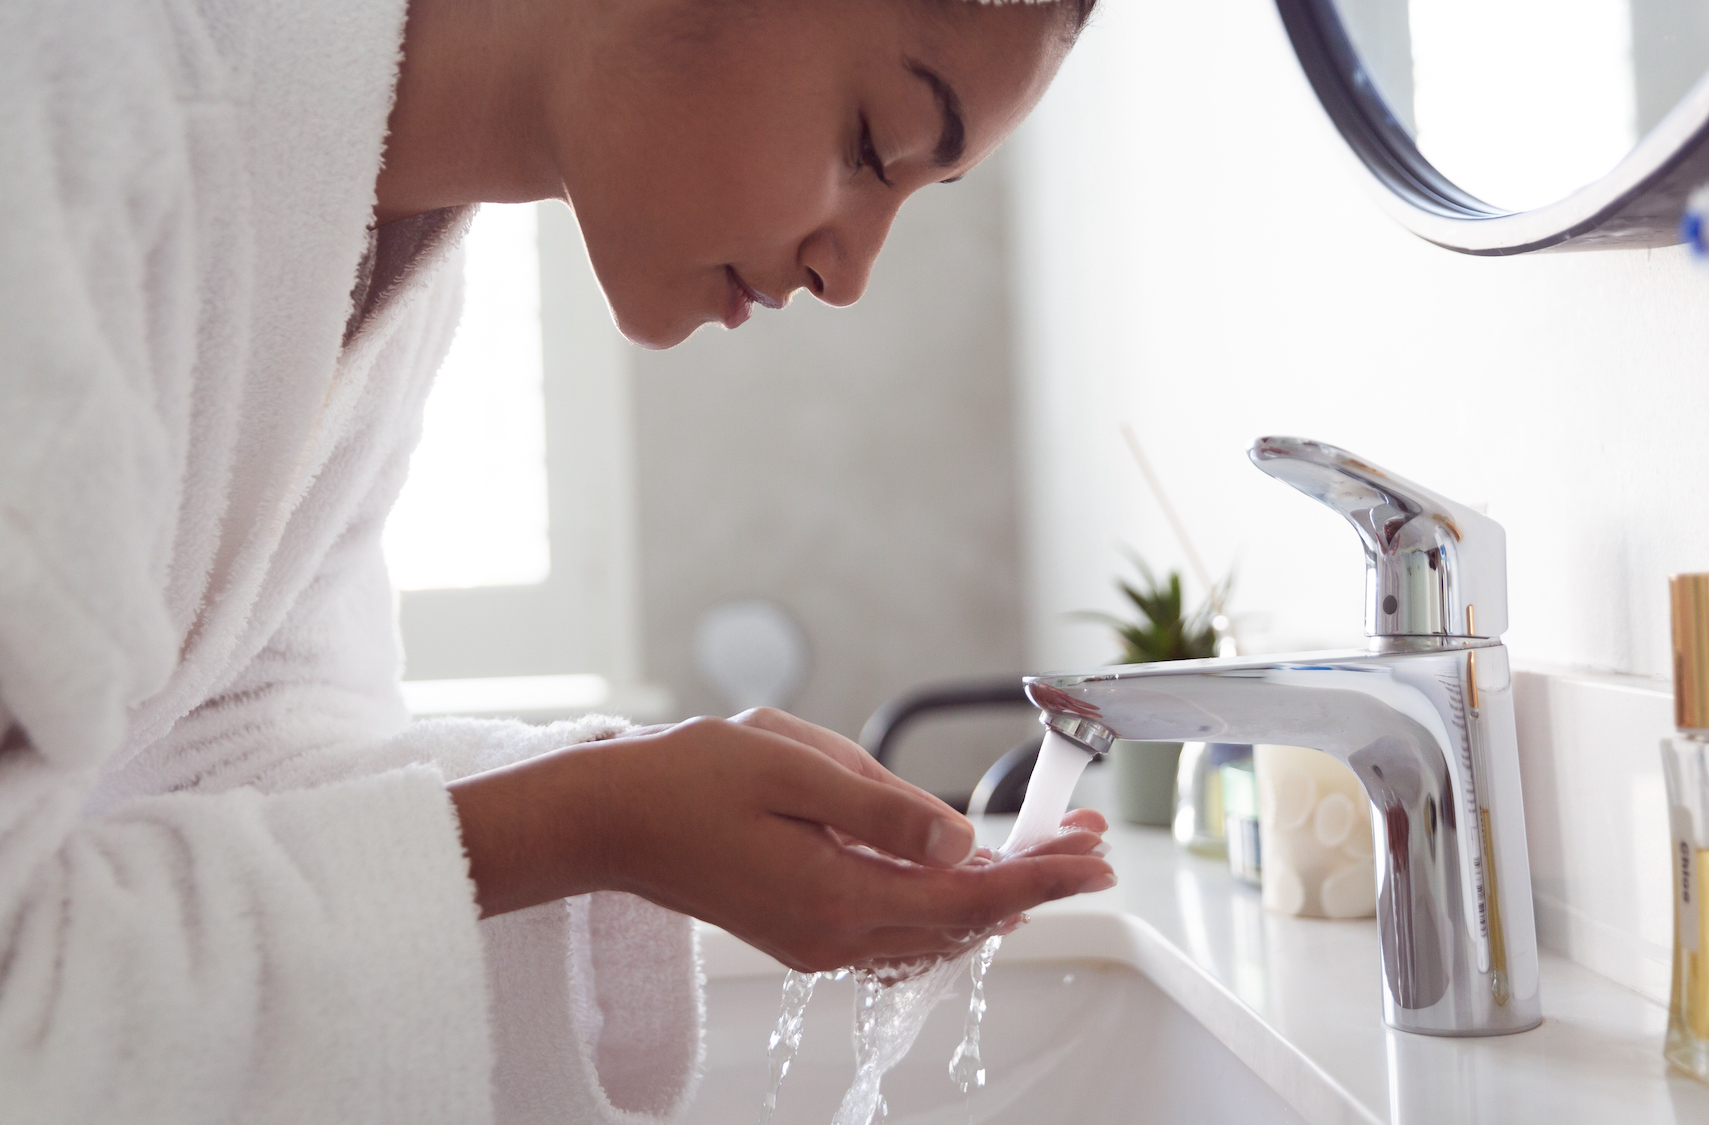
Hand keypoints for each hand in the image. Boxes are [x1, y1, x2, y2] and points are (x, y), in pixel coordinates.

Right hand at [446, 709, 1112, 971]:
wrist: (612, 819)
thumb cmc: (688, 781)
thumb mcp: (792, 770)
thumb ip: (882, 808)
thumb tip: (961, 836)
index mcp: (837, 897)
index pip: (969, 896)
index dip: (1042, 877)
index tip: (1096, 859)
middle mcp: (834, 934)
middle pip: (963, 920)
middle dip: (1035, 882)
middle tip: (1090, 844)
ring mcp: (818, 940)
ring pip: (933, 928)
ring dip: (995, 891)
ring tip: (1046, 850)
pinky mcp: (804, 929)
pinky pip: (898, 924)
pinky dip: (946, 899)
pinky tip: (967, 868)